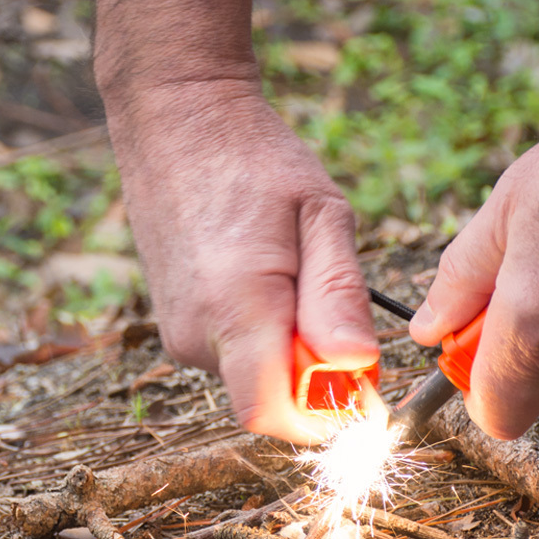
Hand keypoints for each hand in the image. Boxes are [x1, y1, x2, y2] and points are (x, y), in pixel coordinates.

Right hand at [109, 81, 377, 443]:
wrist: (176, 120)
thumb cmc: (255, 159)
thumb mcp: (321, 215)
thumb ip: (338, 296)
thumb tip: (357, 365)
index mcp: (235, 308)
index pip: (273, 412)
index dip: (324, 417)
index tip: (363, 388)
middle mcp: (195, 333)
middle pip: (270, 402)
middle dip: (317, 382)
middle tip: (339, 317)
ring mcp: (178, 332)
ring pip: (254, 379)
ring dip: (292, 356)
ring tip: (300, 281)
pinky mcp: (176, 325)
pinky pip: (234, 357)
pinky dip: (267, 340)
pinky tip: (274, 283)